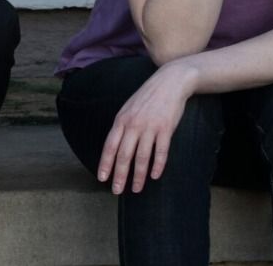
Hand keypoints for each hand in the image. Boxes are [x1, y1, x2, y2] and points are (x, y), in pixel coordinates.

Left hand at [98, 62, 198, 194]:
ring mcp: (150, 127)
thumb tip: (115, 147)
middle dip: (120, 175)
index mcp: (122, 120)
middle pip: (124, 155)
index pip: (110, 146)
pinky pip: (161, 151)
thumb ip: (122, 126)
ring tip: (137, 189)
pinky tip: (154, 176)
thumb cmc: (147, 97)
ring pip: (142, 157)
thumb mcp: (128, 108)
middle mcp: (134, 124)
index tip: (102, 179)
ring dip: (138, 175)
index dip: (105, 163)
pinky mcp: (166, 128)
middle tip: (117, 190)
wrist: (169, 82)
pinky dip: (157, 165)